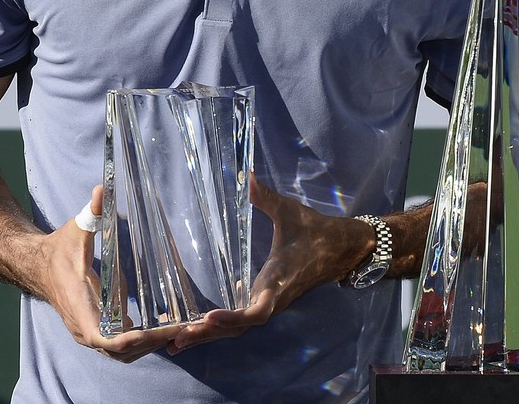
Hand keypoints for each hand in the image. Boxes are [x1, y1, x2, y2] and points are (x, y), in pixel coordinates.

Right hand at [39, 185, 180, 362]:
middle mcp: (85, 329)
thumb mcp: (76, 229)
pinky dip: (143, 343)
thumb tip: (103, 187)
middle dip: (154, 343)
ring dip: (151, 346)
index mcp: (82, 308)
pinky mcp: (96, 331)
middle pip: (123, 352)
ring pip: (124, 354)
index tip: (165, 330)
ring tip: (182, 329)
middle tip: (186, 328)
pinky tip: (166, 327)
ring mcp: (90, 333)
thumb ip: (92, 212)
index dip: (138, 339)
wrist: (36, 266)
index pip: (109, 340)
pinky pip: (121, 347)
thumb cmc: (59, 249)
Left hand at [167, 177, 370, 353]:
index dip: (233, 317)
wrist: (342, 248)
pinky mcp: (267, 301)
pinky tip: (196, 327)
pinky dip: (218, 327)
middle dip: (207, 334)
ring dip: (208, 335)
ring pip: (237, 328)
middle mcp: (272, 298)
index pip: (257, 311)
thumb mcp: (291, 211)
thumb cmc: (316, 230)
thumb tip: (248, 176)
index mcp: (278, 281)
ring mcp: (269, 302)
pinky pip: (241, 321)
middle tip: (176, 339)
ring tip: (176, 342)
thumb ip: (267, 198)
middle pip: (238, 327)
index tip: (209, 317)